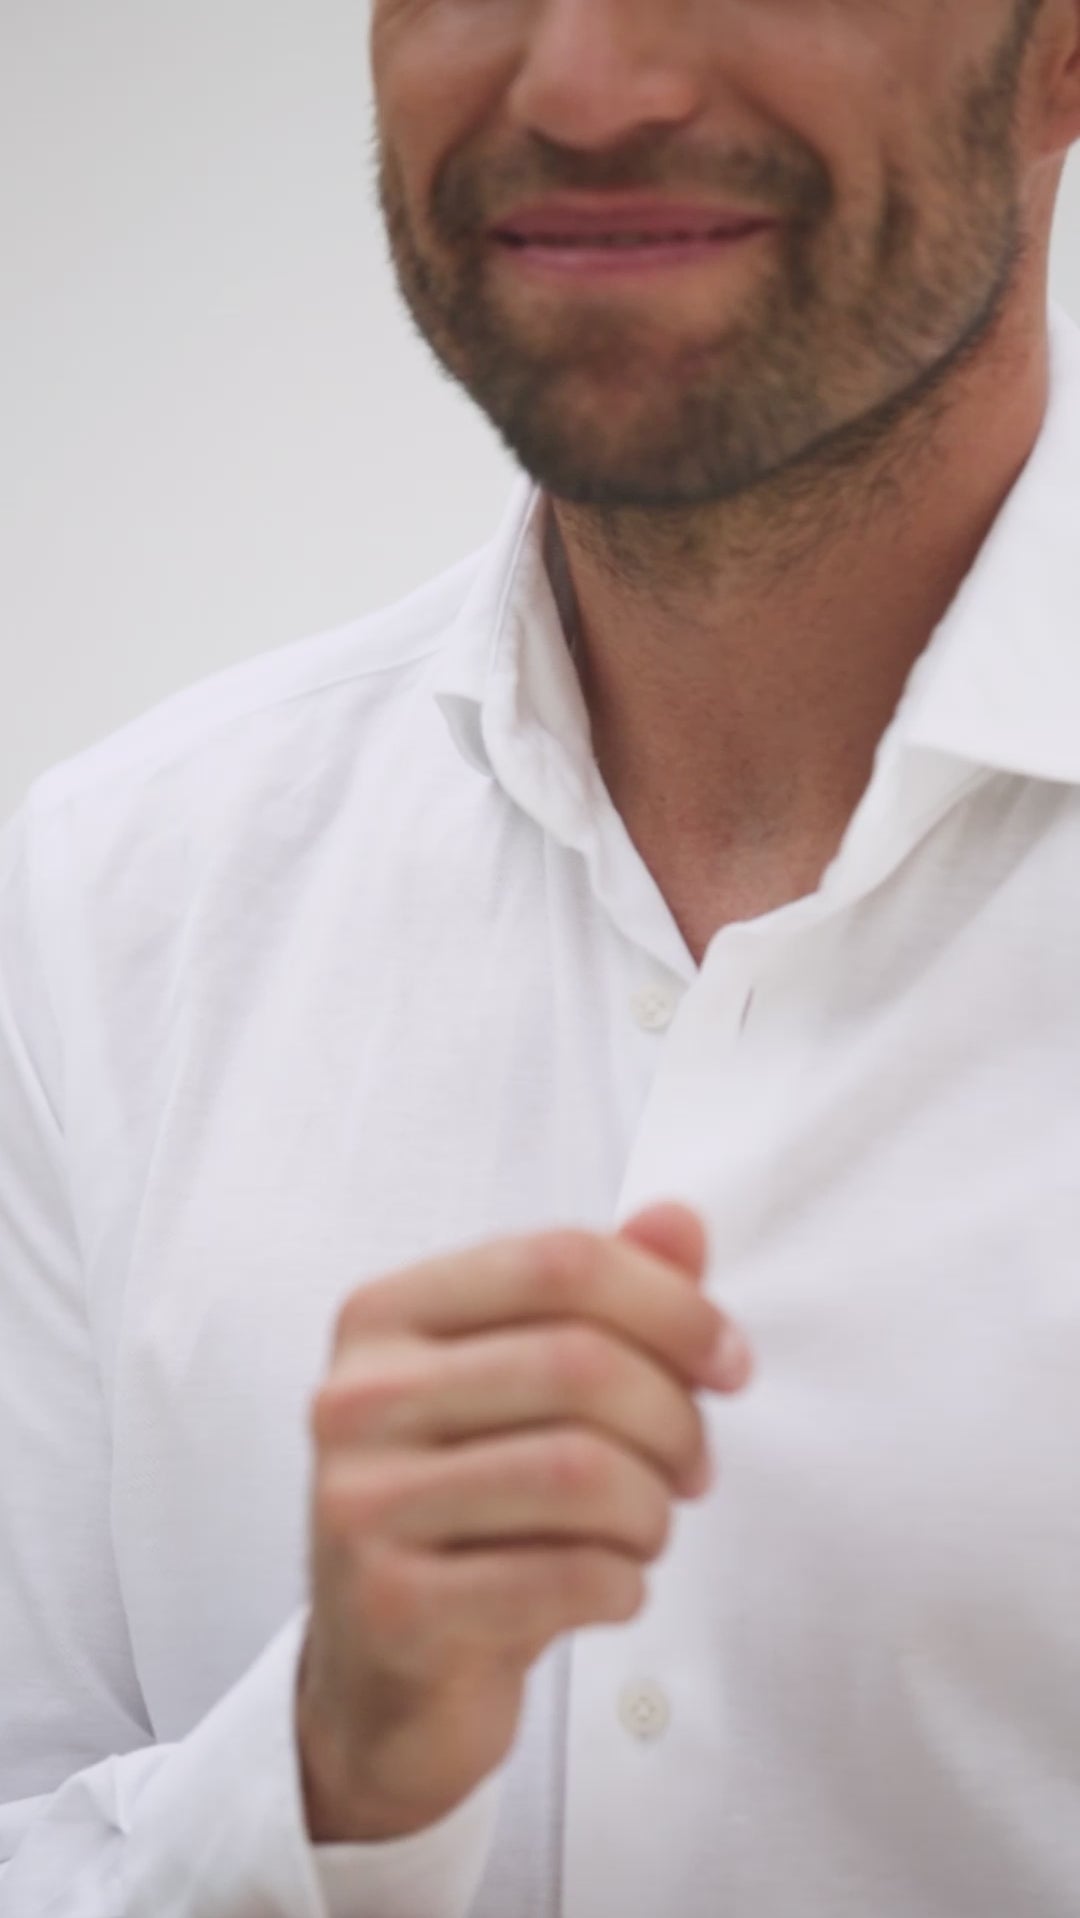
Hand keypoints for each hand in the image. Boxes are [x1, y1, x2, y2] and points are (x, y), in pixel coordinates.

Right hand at [296, 1201, 752, 1841]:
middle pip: (578, 1362)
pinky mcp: (392, 1607)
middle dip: (674, 1419)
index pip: (557, 1261)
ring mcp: (362, 1502)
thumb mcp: (529, 1390)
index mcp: (386, 1315)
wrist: (387, 1680)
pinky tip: (609, 1586)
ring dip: (652, 1509)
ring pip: (581, 1471)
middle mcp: (357, 1396)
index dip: (672, 1305)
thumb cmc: (472, 1511)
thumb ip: (604, 1298)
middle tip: (694, 1468)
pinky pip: (566, 1575)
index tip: (730, 1361)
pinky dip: (623, 1584)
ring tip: (646, 1529)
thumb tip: (680, 1221)